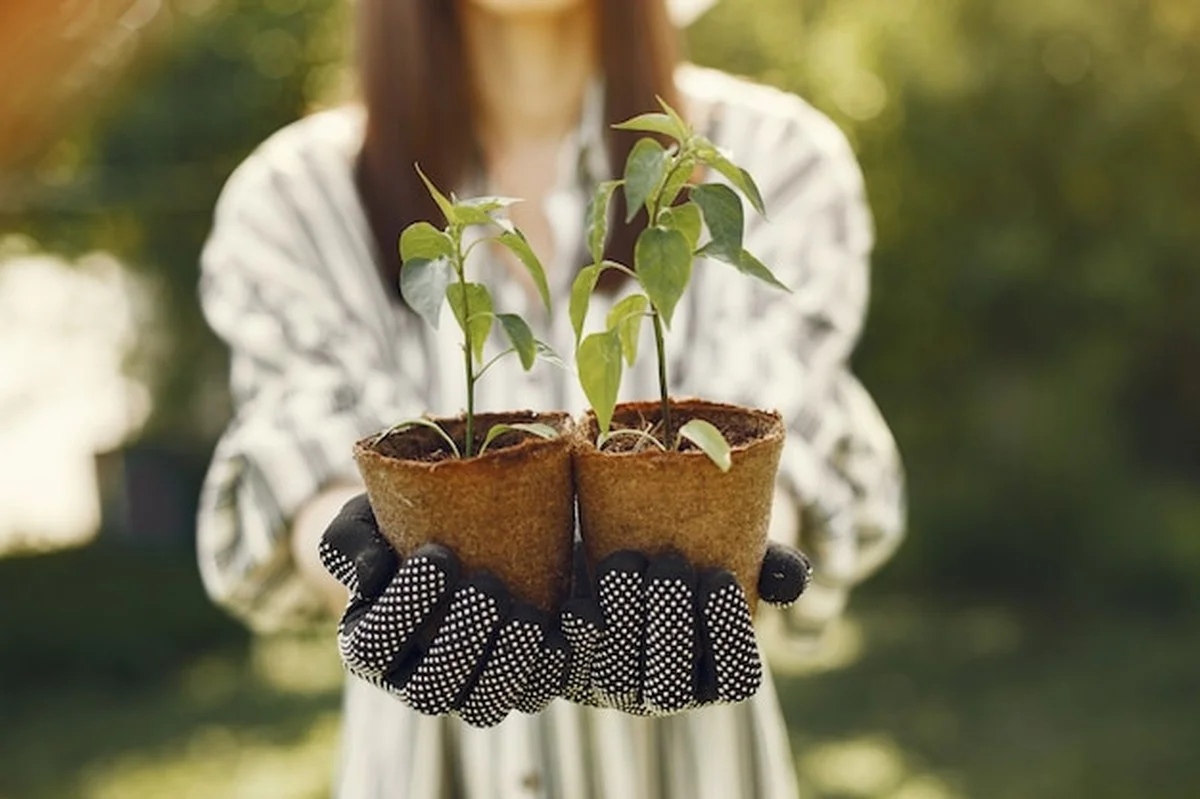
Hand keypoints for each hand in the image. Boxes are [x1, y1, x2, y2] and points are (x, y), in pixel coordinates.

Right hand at [318, 494, 567, 727]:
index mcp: (371, 645)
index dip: (403, 611)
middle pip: (430, 692)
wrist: (471, 529)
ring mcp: (469, 691)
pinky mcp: (519, 686)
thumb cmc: (409, 523)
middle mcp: (416, 681)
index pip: (373, 649)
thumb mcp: (368, 519)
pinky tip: (568, 624)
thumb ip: (349, 542)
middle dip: (461, 642)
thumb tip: (371, 574)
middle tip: (489, 586)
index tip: (441, 555)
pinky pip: (536, 694)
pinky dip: (554, 665)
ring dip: (508, 664)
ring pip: (485, 707)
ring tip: (529, 614)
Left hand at [560, 542, 811, 714]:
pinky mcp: (565, 675)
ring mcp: (612, 689)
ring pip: (616, 678)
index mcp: (714, 674)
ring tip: (624, 564)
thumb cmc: (686, 552)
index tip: (718, 578)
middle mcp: (664, 692)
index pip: (736, 681)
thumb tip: (792, 578)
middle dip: (671, 627)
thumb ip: (770, 564)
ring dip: (621, 624)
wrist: (610, 547)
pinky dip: (570, 643)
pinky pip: (563, 676)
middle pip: (670, 688)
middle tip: (669, 565)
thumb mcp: (733, 552)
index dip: (730, 637)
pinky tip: (576, 606)